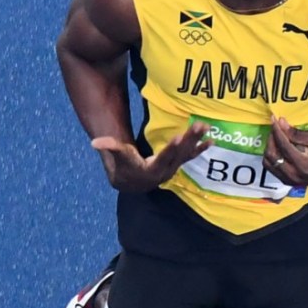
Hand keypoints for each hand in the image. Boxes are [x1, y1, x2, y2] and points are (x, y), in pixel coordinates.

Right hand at [91, 121, 210, 191]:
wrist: (133, 182)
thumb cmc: (124, 166)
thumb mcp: (118, 157)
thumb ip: (109, 148)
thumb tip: (95, 142)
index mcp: (151, 170)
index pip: (162, 158)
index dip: (170, 149)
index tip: (178, 137)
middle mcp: (165, 170)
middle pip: (179, 153)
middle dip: (190, 139)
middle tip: (199, 125)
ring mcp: (173, 167)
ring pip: (187, 153)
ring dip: (197, 140)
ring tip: (206, 126)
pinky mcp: (177, 163)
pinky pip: (191, 156)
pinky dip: (201, 148)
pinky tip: (212, 140)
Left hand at [262, 116, 307, 185]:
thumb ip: (298, 133)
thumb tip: (281, 123)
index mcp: (303, 165)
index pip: (283, 145)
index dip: (277, 130)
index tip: (274, 118)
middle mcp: (294, 175)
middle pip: (272, 155)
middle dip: (271, 138)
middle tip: (275, 127)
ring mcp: (290, 181)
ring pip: (268, 163)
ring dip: (269, 147)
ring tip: (275, 136)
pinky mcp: (287, 182)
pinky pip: (272, 168)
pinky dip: (271, 156)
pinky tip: (277, 147)